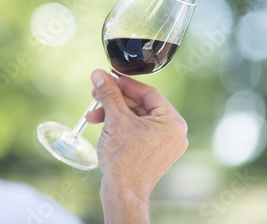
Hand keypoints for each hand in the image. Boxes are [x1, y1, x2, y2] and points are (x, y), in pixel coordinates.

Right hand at [86, 70, 187, 223]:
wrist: (123, 192)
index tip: (108, 77)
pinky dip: (119, 125)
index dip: (125, 83)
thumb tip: (99, 74)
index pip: (148, 92)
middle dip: (115, 100)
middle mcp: (173, 132)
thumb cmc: (124, 159)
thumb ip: (109, 93)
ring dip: (113, 113)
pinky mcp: (152, 151)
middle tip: (96, 93)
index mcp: (172, 121)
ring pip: (135, 117)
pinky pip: (136, 130)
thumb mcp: (116, 119)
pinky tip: (102, 125)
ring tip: (93, 114)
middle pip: (140, 104)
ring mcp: (163, 143)